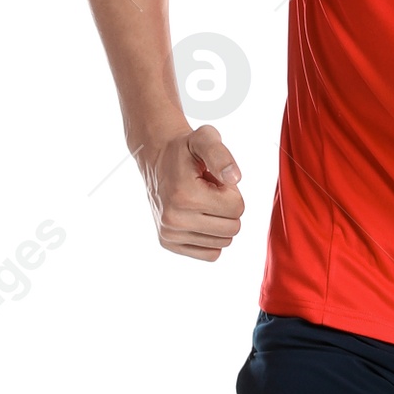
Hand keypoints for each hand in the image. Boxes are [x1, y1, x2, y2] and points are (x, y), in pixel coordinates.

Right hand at [136, 124, 244, 260]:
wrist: (157, 158)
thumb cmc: (185, 149)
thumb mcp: (205, 139)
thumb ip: (222, 155)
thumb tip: (234, 178)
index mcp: (185, 196)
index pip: (237, 208)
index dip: (231, 192)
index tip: (215, 181)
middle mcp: (174, 219)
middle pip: (232, 228)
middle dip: (227, 209)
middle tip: (210, 192)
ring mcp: (170, 234)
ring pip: (223, 242)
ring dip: (219, 222)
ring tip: (202, 202)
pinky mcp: (169, 243)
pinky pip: (211, 254)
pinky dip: (212, 238)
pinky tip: (199, 218)